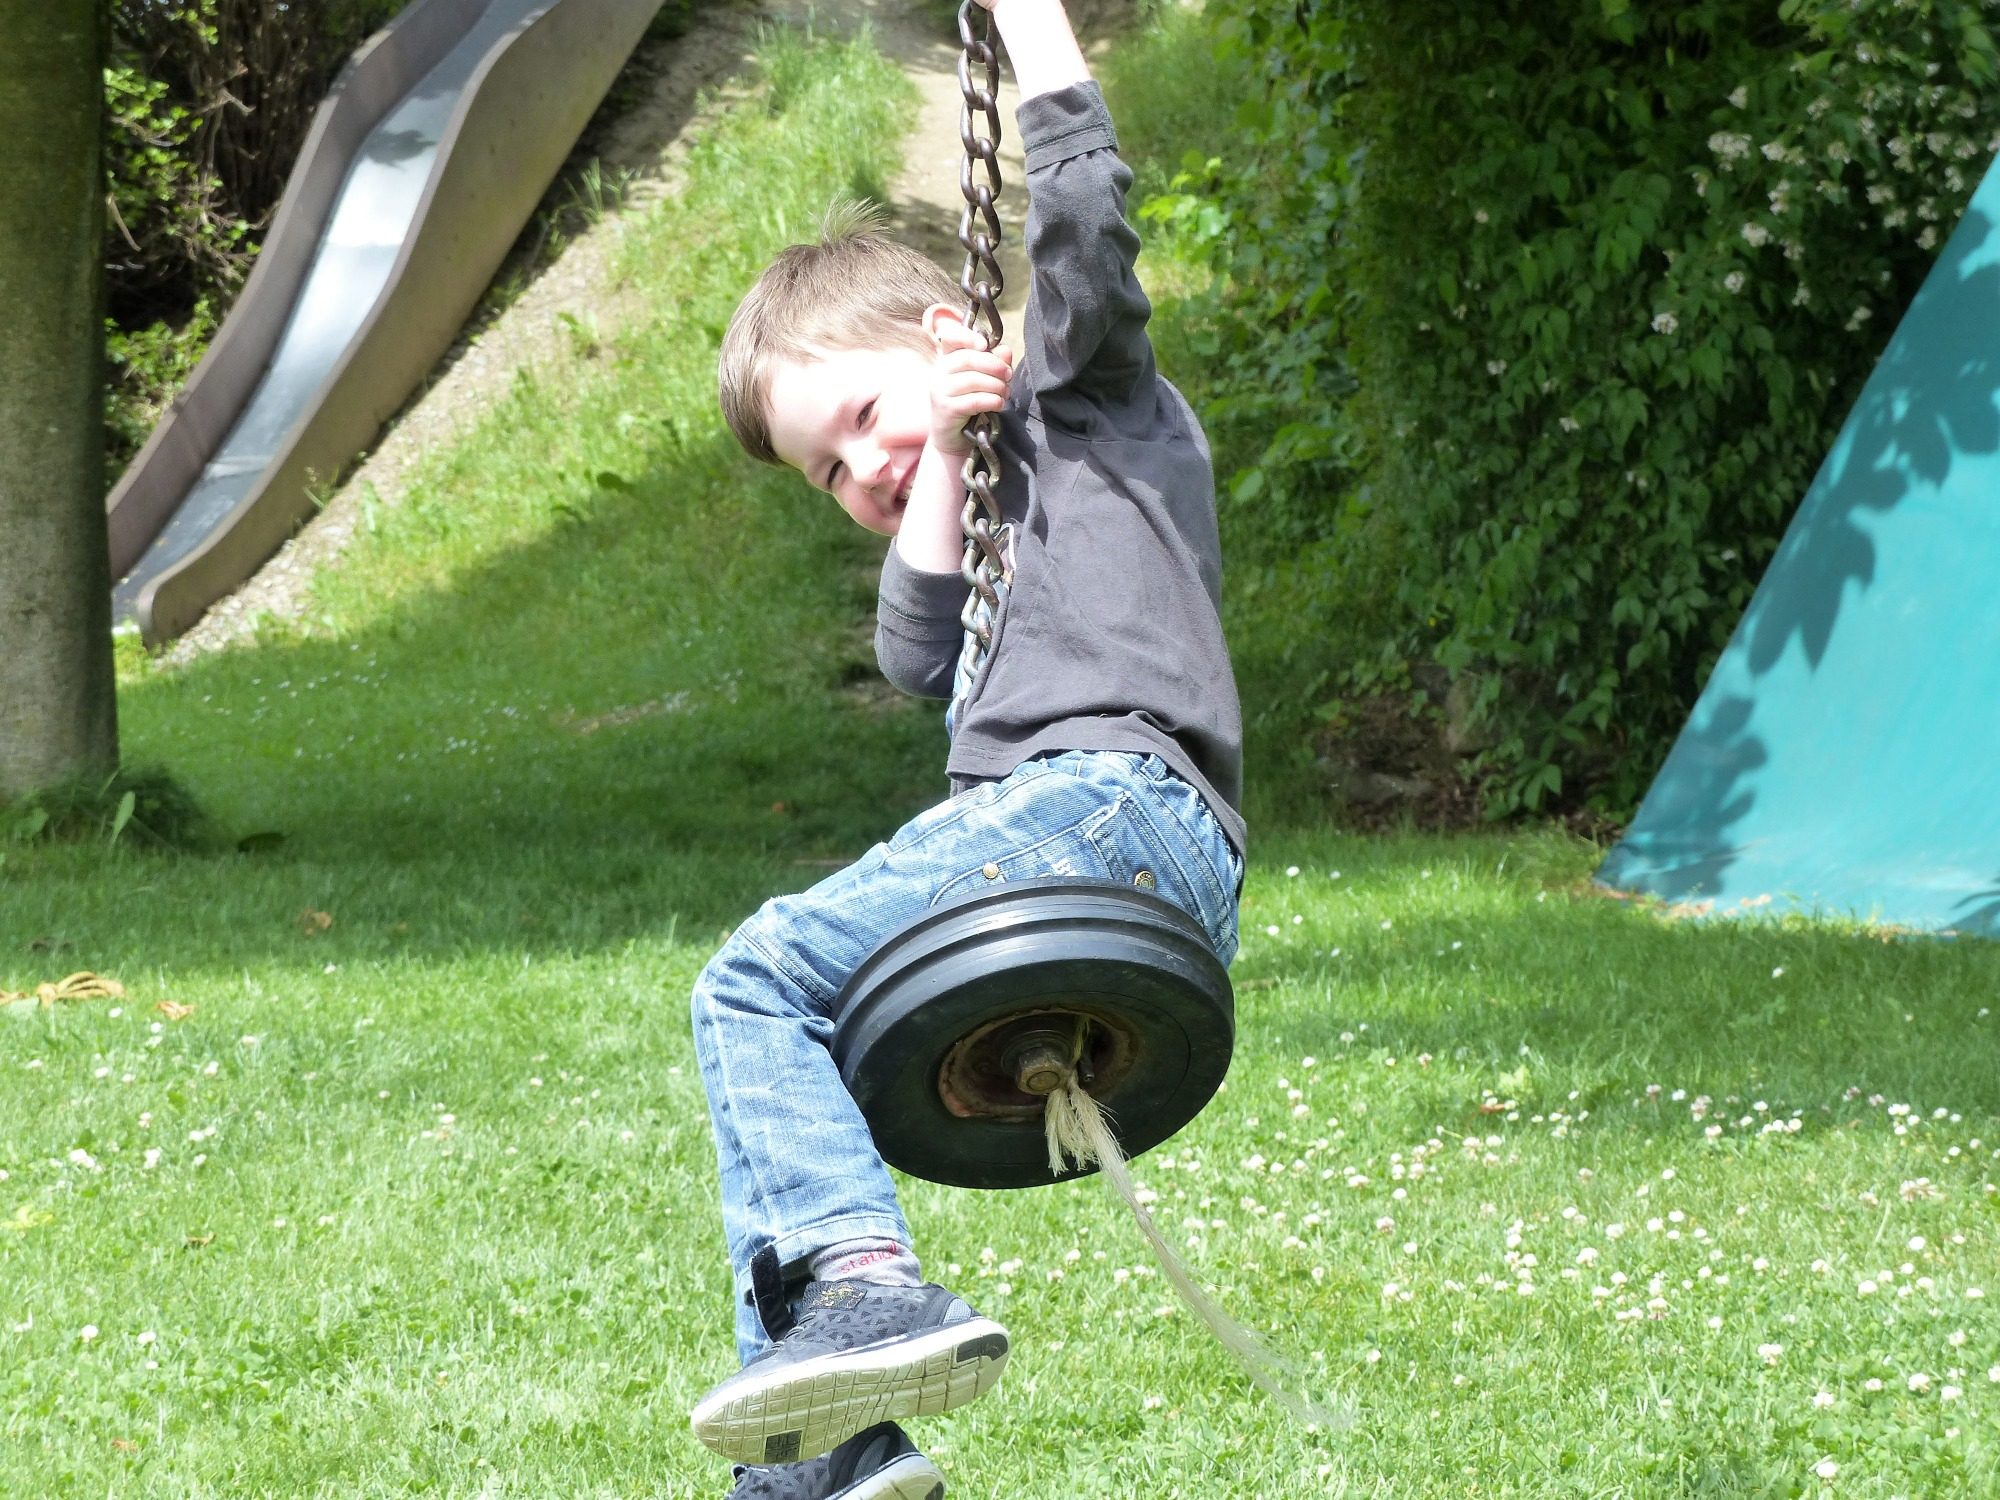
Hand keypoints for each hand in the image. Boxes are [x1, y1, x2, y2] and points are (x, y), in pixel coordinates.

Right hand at [929, 320, 1013, 457]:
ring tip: (1005, 393)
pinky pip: (974, 400)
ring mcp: (939, 390)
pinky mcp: (945, 409)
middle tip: (1008, 375)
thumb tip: (1005, 350)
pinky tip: (999, 404)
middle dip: (994, 365)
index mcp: (947, 359)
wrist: (953, 438)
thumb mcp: (984, 381)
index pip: (950, 337)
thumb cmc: (969, 405)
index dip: (968, 336)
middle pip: (968, 359)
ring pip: (973, 380)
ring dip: (996, 386)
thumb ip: (994, 363)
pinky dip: (992, 400)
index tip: (985, 345)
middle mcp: (939, 372)